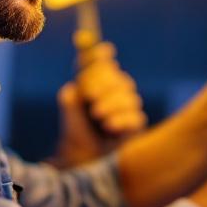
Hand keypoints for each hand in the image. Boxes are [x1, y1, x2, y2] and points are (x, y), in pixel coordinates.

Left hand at [53, 41, 146, 166]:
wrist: (84, 155)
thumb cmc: (77, 129)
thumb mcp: (70, 111)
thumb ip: (72, 98)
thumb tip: (74, 90)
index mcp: (99, 81)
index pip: (102, 63)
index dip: (102, 55)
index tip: (104, 51)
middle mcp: (115, 90)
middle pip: (119, 79)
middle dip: (105, 84)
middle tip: (90, 95)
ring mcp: (128, 106)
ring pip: (129, 97)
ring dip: (112, 104)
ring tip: (97, 115)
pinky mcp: (135, 124)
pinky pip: (136, 117)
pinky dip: (121, 119)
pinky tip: (109, 125)